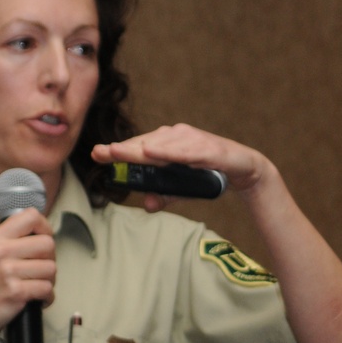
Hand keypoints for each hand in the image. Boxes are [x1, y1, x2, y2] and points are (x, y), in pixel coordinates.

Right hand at [0, 208, 56, 329]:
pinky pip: (46, 289)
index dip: (45, 227)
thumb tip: (42, 234)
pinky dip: (47, 297)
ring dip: (49, 280)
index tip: (44, 239)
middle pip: (47, 244)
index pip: (31, 217)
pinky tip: (37, 299)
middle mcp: (1, 251)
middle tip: (41, 269)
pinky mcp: (15, 292)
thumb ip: (12, 240)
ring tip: (37, 285)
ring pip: (50, 268)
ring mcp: (8, 271)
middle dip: (50, 259)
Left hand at [91, 123, 271, 209]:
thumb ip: (164, 196)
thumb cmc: (210, 175)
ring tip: (122, 152)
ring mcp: (192, 140)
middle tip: (103, 152)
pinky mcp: (208, 148)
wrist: (245, 170)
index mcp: (167, 145)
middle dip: (124, 148)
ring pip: (163, 144)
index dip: (118, 150)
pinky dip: (169, 151)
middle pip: (145, 143)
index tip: (96, 153)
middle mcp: (177, 137)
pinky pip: (186, 150)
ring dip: (142, 148)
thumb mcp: (183, 190)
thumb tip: (146, 205)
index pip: (138, 147)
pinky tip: (153, 152)